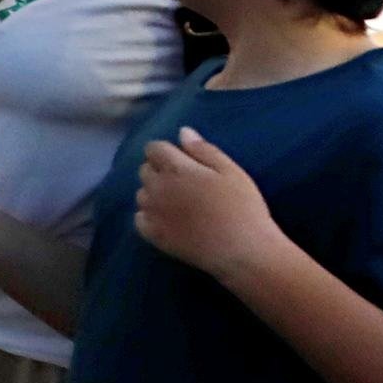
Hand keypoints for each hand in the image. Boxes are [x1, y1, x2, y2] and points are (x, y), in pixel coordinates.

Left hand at [132, 126, 291, 279]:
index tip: (181, 161)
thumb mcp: (231, 172)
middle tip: (184, 183)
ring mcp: (152, 212)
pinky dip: (149, 216)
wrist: (243, 251)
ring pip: (141, 193)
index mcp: (176, 169)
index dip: (165, 152)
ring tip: (179, 203)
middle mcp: (157, 187)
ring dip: (154, 193)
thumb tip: (182, 131)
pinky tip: (169, 220)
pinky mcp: (152, 234)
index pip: (153, 148)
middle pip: (145, 169)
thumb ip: (204, 150)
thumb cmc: (243, 208)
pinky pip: (139, 218)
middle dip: (159, 170)